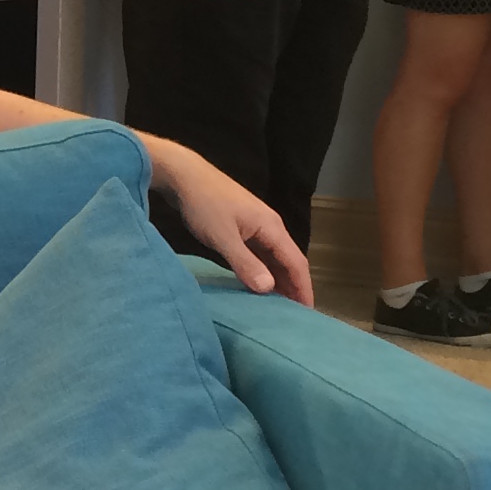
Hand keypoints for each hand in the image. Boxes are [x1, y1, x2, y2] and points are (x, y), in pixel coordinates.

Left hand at [151, 141, 312, 304]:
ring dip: (277, 278)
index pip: (296, 263)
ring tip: (278, 304)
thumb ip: (245, 263)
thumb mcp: (222, 237)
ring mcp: (255, 225)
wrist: (183, 174)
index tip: (307, 312)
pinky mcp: (241, 226)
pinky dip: (262, 268)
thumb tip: (268, 288)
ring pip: (273, 257)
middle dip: (293, 286)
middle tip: (294, 315)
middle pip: (288, 261)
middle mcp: (269, 226)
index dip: (303, 288)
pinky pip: (259, 252)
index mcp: (272, 227)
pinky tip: (257, 282)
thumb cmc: (203, 204)